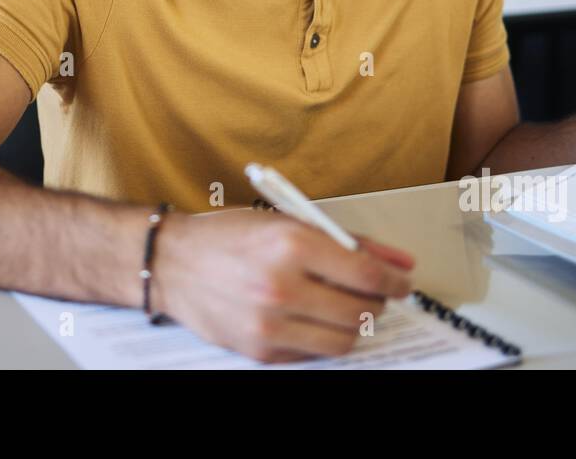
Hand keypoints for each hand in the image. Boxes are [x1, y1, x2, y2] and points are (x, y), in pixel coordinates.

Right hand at [149, 210, 414, 363]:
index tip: (401, 283)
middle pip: (361, 311)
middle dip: (376, 303)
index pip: (366, 274)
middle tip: (370, 293)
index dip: (394, 282)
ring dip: (353, 325)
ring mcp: (270, 323)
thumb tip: (400, 262)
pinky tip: (309, 318)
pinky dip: (321, 338)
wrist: (173, 263)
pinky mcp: (260, 349)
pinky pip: (313, 353)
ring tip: (341, 307)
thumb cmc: (231, 236)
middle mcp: (282, 285)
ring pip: (343, 340)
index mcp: (293, 243)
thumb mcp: (290, 222)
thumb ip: (350, 242)